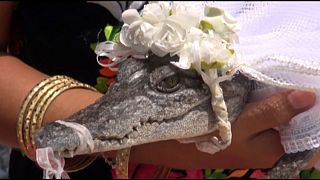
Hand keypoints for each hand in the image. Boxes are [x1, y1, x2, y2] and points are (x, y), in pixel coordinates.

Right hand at [126, 90, 315, 168]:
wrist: (173, 142)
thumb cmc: (209, 135)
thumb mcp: (245, 123)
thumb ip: (276, 111)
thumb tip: (309, 96)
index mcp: (273, 148)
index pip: (298, 119)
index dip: (296, 97)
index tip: (288, 77)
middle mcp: (265, 146)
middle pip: (282, 114)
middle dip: (278, 93)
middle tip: (270, 73)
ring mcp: (250, 137)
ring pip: (266, 109)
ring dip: (264, 93)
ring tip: (257, 77)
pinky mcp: (238, 128)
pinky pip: (252, 109)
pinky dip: (251, 97)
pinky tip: (245, 86)